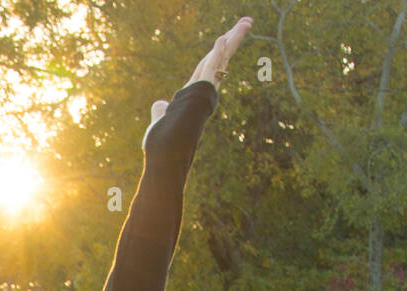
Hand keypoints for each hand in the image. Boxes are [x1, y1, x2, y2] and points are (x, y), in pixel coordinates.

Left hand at [144, 17, 252, 145]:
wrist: (167, 153)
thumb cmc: (163, 143)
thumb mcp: (161, 120)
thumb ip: (161, 111)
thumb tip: (159, 104)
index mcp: (194, 95)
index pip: (207, 67)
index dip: (217, 51)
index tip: (225, 37)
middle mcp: (204, 91)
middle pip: (219, 58)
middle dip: (233, 39)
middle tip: (247, 22)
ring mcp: (205, 91)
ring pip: (220, 59)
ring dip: (232, 39)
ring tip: (246, 21)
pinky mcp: (202, 91)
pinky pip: (210, 69)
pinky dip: (216, 53)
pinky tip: (222, 38)